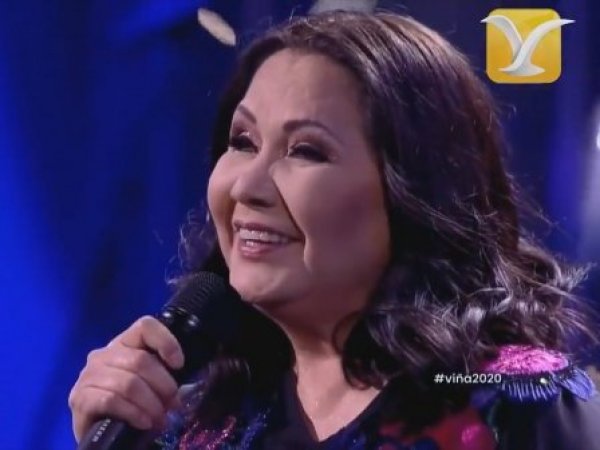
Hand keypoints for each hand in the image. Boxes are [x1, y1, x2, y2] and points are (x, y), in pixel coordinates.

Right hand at [68, 316, 183, 441]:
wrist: (101, 432)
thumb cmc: (130, 403)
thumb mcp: (150, 384)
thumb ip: (163, 376)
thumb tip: (183, 389)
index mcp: (123, 343)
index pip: (145, 326)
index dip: (166, 341)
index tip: (179, 365)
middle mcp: (103, 354)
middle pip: (140, 360)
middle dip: (163, 385)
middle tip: (172, 404)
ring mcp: (88, 375)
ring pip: (128, 383)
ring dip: (150, 403)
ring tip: (160, 418)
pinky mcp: (79, 398)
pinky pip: (111, 401)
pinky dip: (133, 413)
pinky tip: (143, 422)